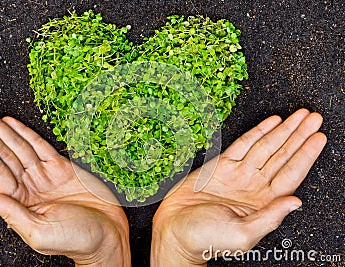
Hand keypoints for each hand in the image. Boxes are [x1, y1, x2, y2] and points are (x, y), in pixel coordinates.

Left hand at [0, 108, 129, 266]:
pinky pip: (40, 146)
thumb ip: (13, 214)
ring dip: (2, 131)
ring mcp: (45, 175)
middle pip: (4, 156)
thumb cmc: (76, 240)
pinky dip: (26, 134)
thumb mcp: (40, 233)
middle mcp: (29, 187)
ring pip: (19, 148)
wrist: (107, 233)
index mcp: (20, 204)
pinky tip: (12, 124)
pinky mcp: (62, 168)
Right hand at [151, 109, 326, 265]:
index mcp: (263, 203)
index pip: (292, 174)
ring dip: (282, 130)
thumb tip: (295, 202)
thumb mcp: (242, 235)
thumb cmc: (206, 238)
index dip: (306, 154)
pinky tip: (271, 123)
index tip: (318, 137)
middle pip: (283, 155)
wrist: (175, 230)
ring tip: (298, 116)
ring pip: (265, 147)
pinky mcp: (220, 166)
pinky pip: (243, 145)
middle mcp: (254, 185)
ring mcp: (238, 174)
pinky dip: (257, 132)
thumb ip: (269, 218)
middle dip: (299, 136)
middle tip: (313, 118)